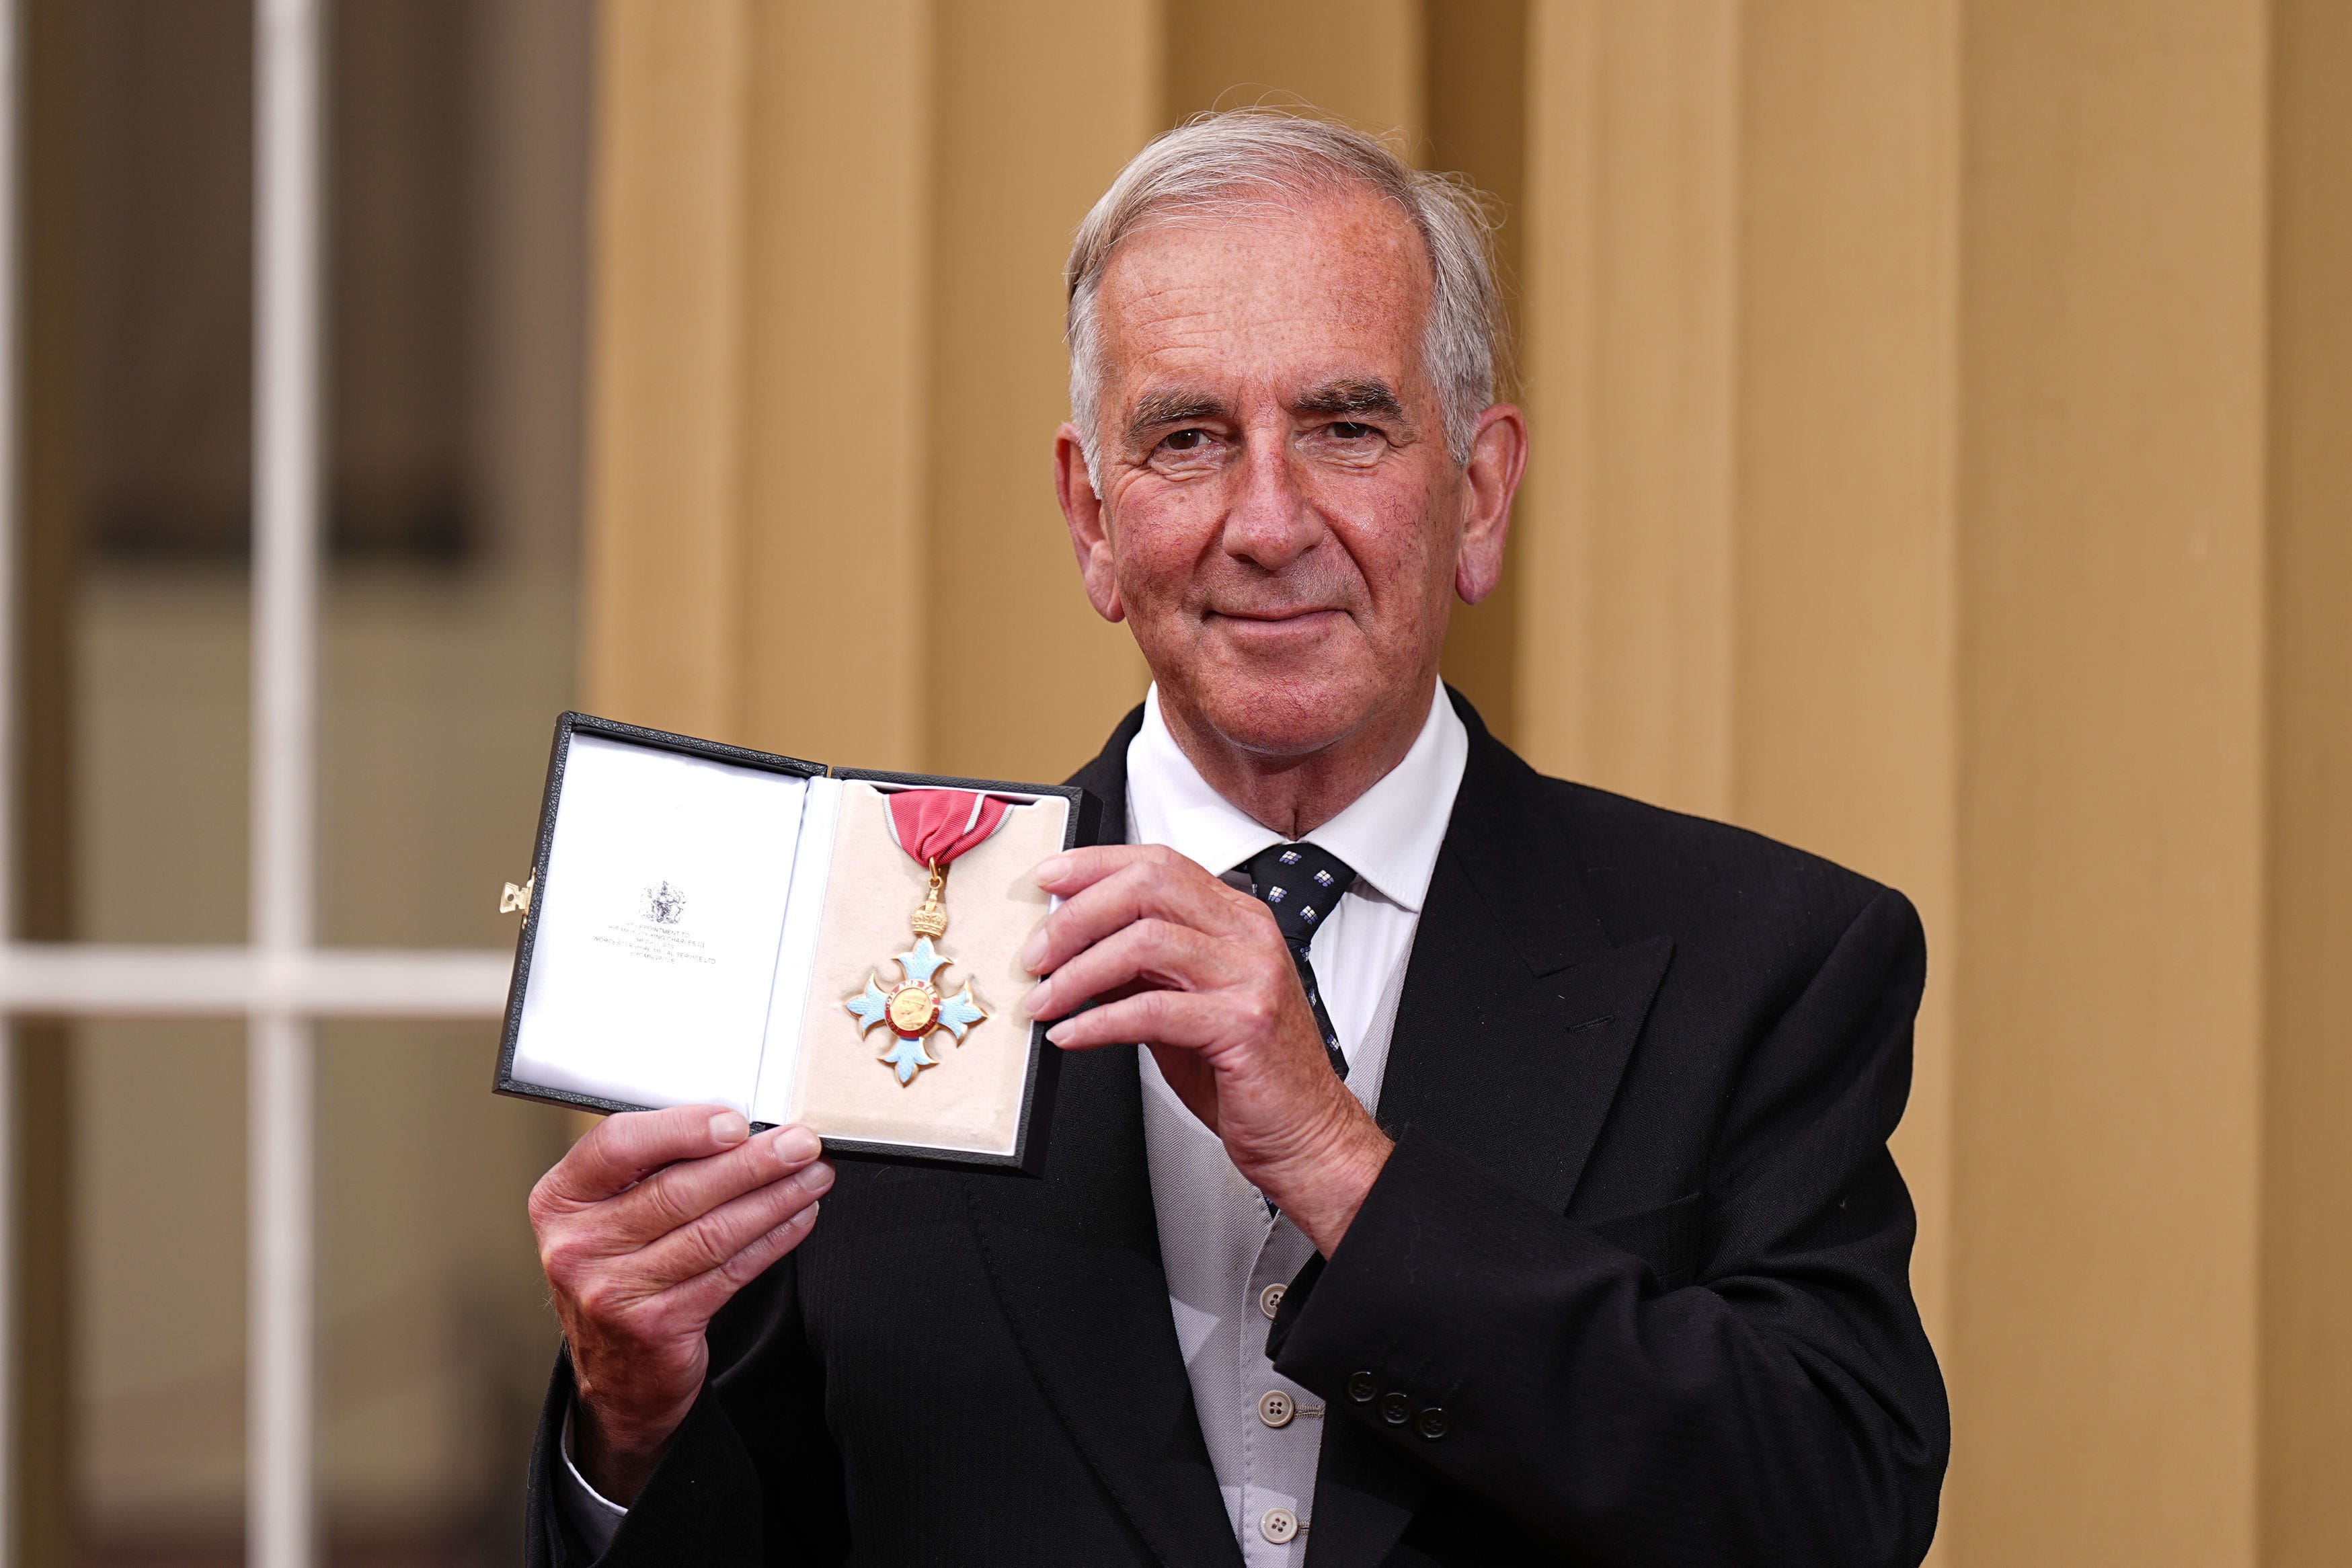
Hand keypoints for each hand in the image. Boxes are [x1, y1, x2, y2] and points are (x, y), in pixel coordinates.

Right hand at [529, 1106, 833, 1501]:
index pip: (616, 1145)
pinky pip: (729, 1271)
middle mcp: (578, 1245)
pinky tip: (798, 1217)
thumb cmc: (621, 1270)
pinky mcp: (657, 1325)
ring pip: (712, 1231)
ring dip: (774, 1199)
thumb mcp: (608, 1213)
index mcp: (561, 1199)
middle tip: (800, 1145)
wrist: (618, 1371)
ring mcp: (613, 1290)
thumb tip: (736, 1131)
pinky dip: (772, 1240)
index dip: (682, 1129)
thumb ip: (652, 1169)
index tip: (737, 1123)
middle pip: (678, 1190)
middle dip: (752, 1162)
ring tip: (812, 1177)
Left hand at [1022, 844, 1389, 1251]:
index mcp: (1238, 920)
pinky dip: (1098, 1021)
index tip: (1048, 881)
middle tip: (1036, 955)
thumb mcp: (1185, 1005)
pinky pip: (1152, 1010)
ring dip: (1078, 971)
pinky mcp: (1243, 1025)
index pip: (1159, 863)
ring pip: (1145, 941)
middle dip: (1077, 916)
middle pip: (1148, 887)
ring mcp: (1251, 977)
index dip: (1095, 866)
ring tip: (1044, 1000)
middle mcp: (1249, 936)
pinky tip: (1072, 1034)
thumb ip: (1141, 970)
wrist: (1306, 1134)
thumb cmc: (1247, 1074)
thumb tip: (1075, 945)